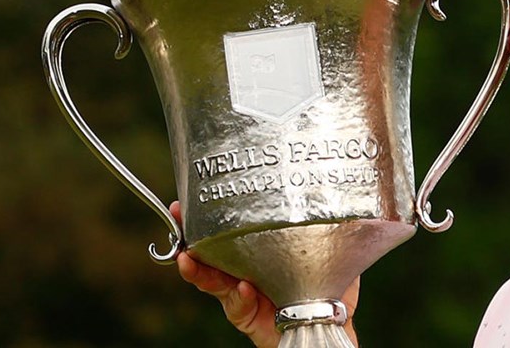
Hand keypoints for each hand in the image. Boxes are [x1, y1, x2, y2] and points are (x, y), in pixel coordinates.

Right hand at [170, 201, 360, 346]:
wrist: (332, 322)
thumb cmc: (327, 282)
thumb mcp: (329, 244)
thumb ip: (325, 221)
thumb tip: (332, 187)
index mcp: (257, 251)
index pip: (227, 231)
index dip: (207, 217)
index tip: (187, 199)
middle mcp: (244, 271)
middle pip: (209, 253)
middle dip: (190, 235)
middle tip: (177, 218)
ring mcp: (243, 295)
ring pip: (214, 282)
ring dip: (200, 270)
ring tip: (189, 257)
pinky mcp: (250, 319)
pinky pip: (239, 307)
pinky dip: (241, 296)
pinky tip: (244, 287)